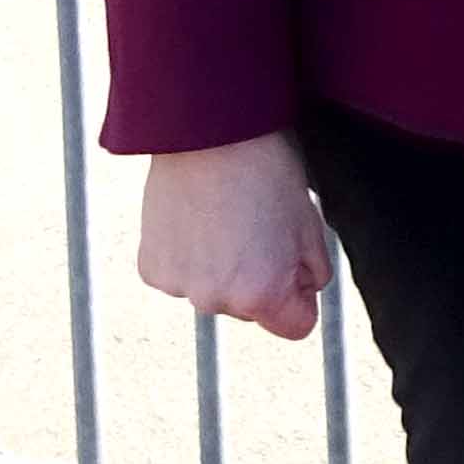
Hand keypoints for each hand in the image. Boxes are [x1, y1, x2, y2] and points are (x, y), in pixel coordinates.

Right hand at [136, 133, 329, 340]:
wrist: (207, 136)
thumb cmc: (266, 174)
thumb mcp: (309, 226)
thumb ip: (311, 273)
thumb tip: (303, 292)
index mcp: (261, 294)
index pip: (297, 326)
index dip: (302, 296)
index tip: (296, 265)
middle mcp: (215, 301)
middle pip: (252, 309)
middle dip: (261, 280)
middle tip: (260, 228)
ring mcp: (178, 287)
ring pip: (216, 292)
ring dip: (223, 269)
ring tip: (227, 219)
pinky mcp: (151, 270)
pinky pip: (184, 277)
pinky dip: (191, 258)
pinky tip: (197, 221)